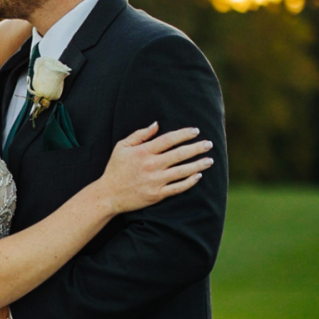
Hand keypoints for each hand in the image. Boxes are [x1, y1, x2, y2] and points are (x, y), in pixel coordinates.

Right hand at [96, 122, 213, 213]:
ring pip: (182, 171)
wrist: (108, 195)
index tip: (196, 131)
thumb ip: (139, 134)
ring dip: (198, 164)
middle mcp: (151, 165)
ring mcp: (155, 181)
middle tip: (209, 144)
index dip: (184, 134)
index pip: (168, 139)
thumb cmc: (115, 169)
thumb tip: (156, 124)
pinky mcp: (157, 194)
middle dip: (197, 148)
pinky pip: (178, 188)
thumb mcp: (122, 147)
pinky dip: (190, 182)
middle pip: (180, 154)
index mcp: (143, 152)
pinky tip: (198, 176)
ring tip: (210, 160)